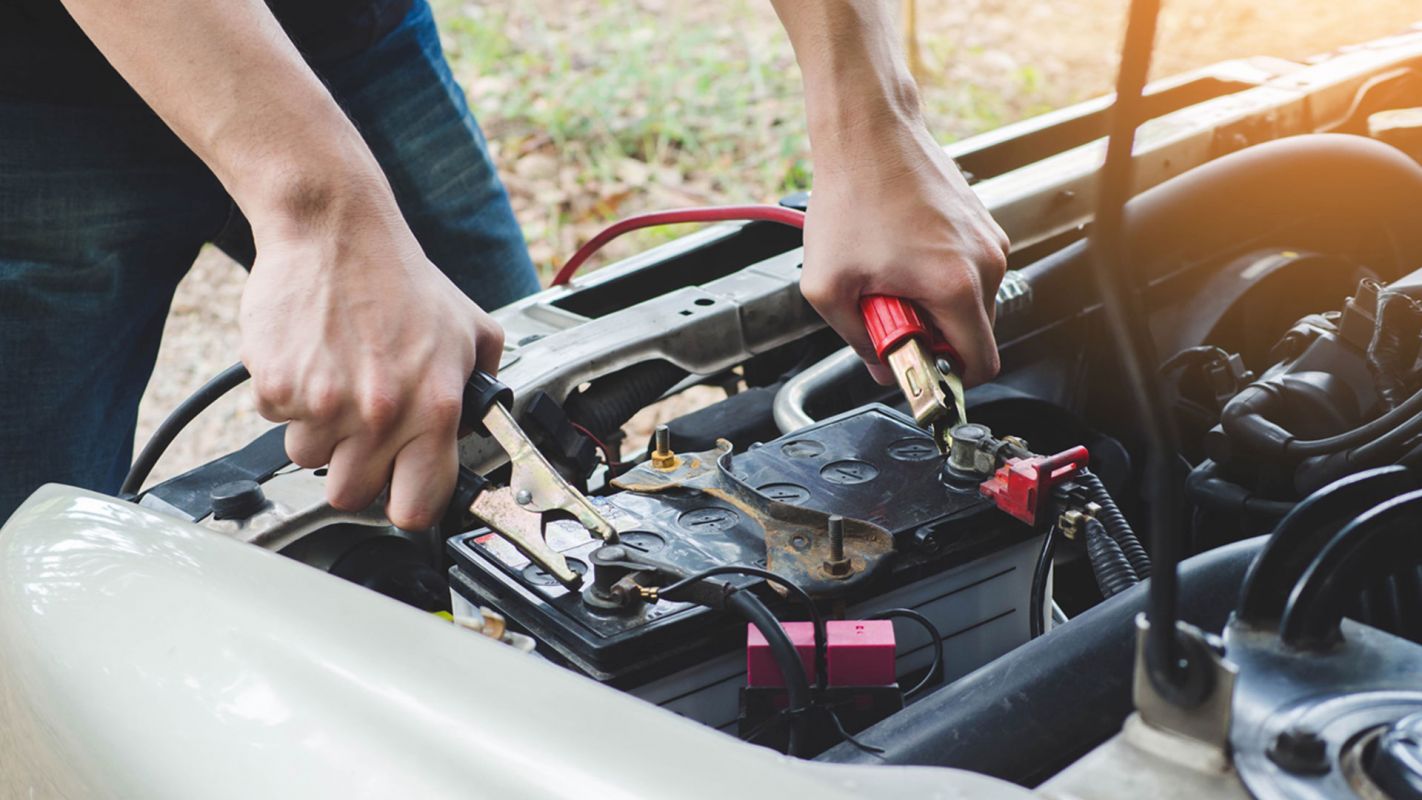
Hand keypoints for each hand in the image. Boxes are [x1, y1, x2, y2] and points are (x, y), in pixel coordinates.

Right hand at [239, 187, 502, 528]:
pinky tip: (311, 358)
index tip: (400, 492)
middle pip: (350, 494)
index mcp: (435, 409)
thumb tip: (488, 426)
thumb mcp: (469, 329)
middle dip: (354, 467)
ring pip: (308, 459)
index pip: (416, 507)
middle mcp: (381, 414)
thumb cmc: (400, 279)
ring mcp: (325, 404)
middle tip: (361, 426)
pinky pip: (276, 420)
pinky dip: (288, 397)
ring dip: (319, 430)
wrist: (336, 231)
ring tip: (337, 379)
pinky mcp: (277, 386)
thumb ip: (483, 385)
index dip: (406, 503)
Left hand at [799, 122, 1009, 386]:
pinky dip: (939, 276)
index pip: (981, 366)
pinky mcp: (982, 223)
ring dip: (934, 305)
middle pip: (975, 336)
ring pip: (971, 303)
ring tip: (891, 277)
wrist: (868, 132)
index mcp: (956, 286)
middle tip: (889, 312)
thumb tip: (879, 364)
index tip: (917, 368)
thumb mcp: (828, 287)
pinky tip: (902, 254)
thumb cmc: (850, 196)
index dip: (947, 380)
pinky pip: (968, 271)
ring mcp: (988, 240)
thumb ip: (857, 340)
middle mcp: (985, 262)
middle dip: (933, 337)